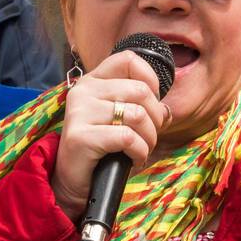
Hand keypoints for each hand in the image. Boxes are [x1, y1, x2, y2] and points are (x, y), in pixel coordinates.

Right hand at [49, 50, 170, 220]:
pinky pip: (128, 138)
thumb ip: (140, 106)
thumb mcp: (120, 120)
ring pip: (137, 115)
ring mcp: (79, 112)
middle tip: (148, 136)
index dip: (151, 79)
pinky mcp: (81, 136)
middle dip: (155, 118)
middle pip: (140, 90)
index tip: (152, 103)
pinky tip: (133, 159)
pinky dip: (139, 152)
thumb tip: (166, 110)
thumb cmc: (102, 148)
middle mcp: (83, 91)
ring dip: (149, 138)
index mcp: (93, 80)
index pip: (128, 60)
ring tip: (140, 149)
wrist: (74, 180)